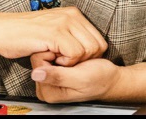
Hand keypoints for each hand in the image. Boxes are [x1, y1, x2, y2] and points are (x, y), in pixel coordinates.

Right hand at [0, 7, 106, 65]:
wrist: (1, 31)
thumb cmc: (24, 35)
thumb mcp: (53, 29)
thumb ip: (70, 34)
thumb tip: (88, 49)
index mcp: (73, 14)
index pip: (99, 39)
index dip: (90, 56)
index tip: (73, 60)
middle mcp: (72, 15)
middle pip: (98, 46)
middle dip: (86, 60)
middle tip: (66, 62)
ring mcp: (64, 23)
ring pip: (89, 50)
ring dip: (75, 62)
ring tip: (58, 59)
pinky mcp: (55, 33)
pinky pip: (75, 54)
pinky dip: (67, 63)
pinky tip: (53, 59)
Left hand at [30, 53, 145, 103]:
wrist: (110, 78)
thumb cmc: (99, 79)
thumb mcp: (80, 78)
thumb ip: (58, 77)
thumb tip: (36, 74)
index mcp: (48, 92)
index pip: (37, 62)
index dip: (54, 55)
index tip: (69, 60)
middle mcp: (45, 86)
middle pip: (39, 57)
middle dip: (57, 54)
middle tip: (73, 61)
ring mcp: (49, 79)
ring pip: (45, 53)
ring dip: (61, 52)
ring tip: (74, 60)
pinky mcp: (54, 72)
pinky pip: (51, 54)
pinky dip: (63, 52)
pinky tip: (73, 59)